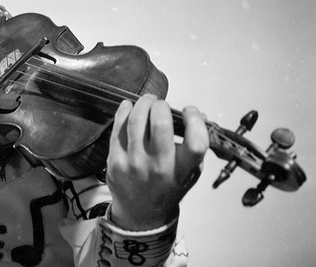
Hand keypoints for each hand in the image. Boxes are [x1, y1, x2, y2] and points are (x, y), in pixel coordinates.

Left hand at [107, 94, 208, 230]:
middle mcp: (159, 166)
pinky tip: (128, 107)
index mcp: (183, 169)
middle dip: (160, 105)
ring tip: (146, 101)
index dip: (195, 120)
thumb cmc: (168, 187)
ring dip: (142, 104)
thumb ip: (196, 146)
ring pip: (135, 121)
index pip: (196, 141)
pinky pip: (118, 129)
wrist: (142, 214)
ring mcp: (134, 163)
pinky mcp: (115, 161)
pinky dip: (123, 111)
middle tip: (160, 104)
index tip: (189, 111)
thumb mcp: (190, 172)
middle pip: (160, 123)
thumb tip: (199, 115)